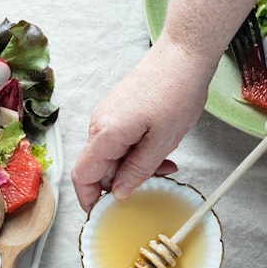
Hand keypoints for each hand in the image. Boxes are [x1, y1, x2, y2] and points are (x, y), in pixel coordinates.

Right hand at [70, 36, 217, 211]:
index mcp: (105, 133)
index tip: (103, 214)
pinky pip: (120, 141)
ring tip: (165, 164)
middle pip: (99, 168)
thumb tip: (119, 193)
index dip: (89, 199)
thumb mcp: (162, 141)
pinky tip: (160, 149)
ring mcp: (108, 116)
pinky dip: (137, 151)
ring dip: (134, 167)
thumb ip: (137, 170)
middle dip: (123, 183)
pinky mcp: (118, 111)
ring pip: (113, 156)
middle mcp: (100, 124)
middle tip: (153, 185)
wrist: (183, 53)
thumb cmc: (176, 89)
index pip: (83, 176)